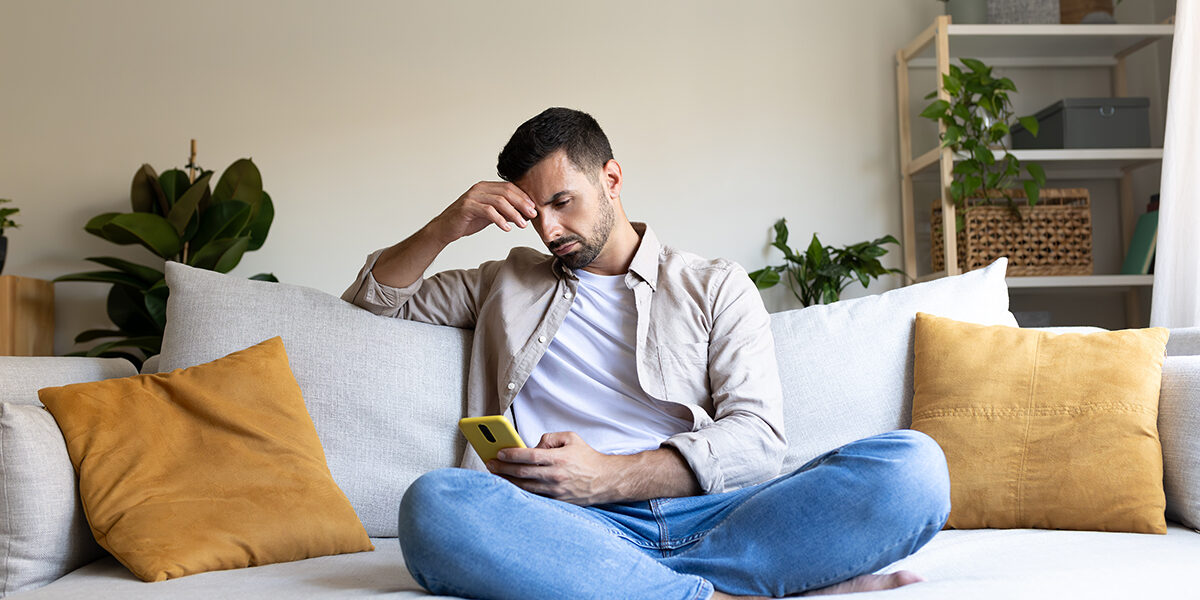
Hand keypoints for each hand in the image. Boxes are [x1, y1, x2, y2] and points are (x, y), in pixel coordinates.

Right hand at [429, 181, 538, 243]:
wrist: (445, 228)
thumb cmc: (467, 221)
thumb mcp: (490, 216)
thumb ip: (505, 213)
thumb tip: (524, 215)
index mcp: (486, 187)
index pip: (509, 187)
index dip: (523, 197)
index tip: (534, 208)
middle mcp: (479, 188)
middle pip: (506, 192)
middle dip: (522, 204)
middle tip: (532, 215)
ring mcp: (472, 196)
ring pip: (499, 201)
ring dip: (514, 213)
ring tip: (522, 224)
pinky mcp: (467, 206)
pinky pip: (488, 211)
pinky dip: (500, 220)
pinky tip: (507, 228)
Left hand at [486, 431, 618, 504]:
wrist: (606, 480)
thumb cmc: (588, 458)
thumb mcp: (571, 438)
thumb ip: (549, 438)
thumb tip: (532, 446)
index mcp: (559, 458)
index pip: (529, 455)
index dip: (511, 454)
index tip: (498, 452)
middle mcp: (556, 475)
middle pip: (522, 472)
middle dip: (502, 468)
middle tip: (490, 464)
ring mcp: (556, 491)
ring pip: (525, 487)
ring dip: (507, 481)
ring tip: (496, 475)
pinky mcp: (557, 502)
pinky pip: (534, 497)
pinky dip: (520, 492)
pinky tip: (510, 486)